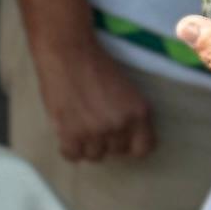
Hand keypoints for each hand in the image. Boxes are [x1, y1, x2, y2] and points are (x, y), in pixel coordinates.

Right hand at [37, 35, 155, 165]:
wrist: (68, 53)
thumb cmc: (96, 65)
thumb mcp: (127, 90)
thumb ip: (129, 115)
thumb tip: (124, 138)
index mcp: (139, 113)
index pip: (143, 149)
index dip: (130, 144)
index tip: (121, 139)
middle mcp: (119, 125)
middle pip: (116, 152)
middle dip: (107, 141)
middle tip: (94, 123)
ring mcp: (95, 131)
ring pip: (94, 156)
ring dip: (87, 144)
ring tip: (79, 126)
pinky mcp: (70, 133)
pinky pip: (72, 156)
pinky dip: (69, 147)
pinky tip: (67, 133)